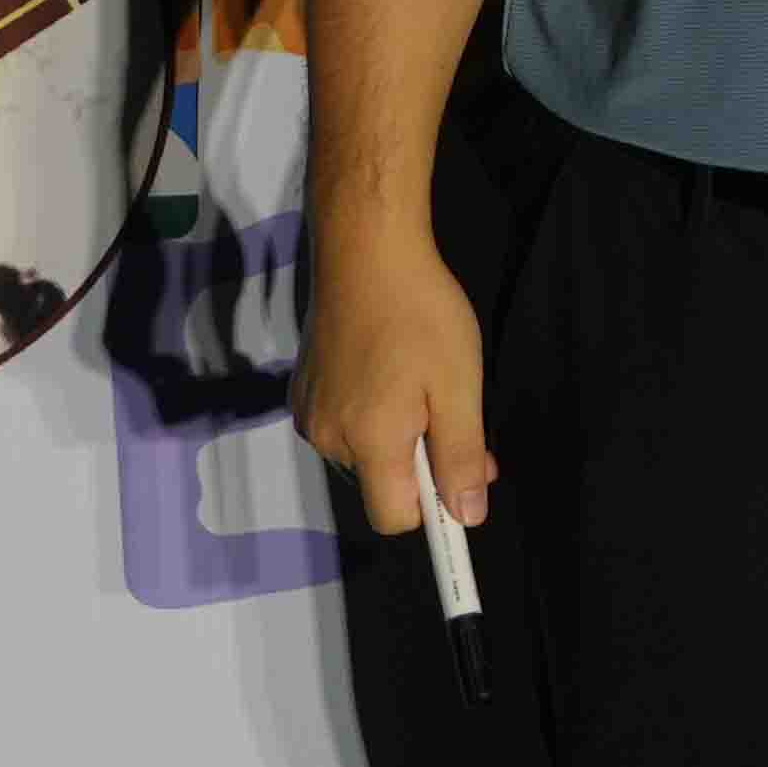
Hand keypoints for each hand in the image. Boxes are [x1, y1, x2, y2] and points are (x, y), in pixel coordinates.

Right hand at [303, 232, 495, 526]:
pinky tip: (387, 370)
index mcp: (369, 441)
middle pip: (381, 484)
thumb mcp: (458, 385)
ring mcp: (309, 412)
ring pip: (363, 453)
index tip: (462, 486)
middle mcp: (329, 437)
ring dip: (396, 436)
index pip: (395, 517)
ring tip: (419, 381)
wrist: (364, 249)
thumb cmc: (420, 313)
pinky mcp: (301, 390)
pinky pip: (343, 424)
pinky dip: (370, 413)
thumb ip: (461, 456)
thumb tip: (465, 517)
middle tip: (457, 416)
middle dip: (421, 465)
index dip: (433, 510)